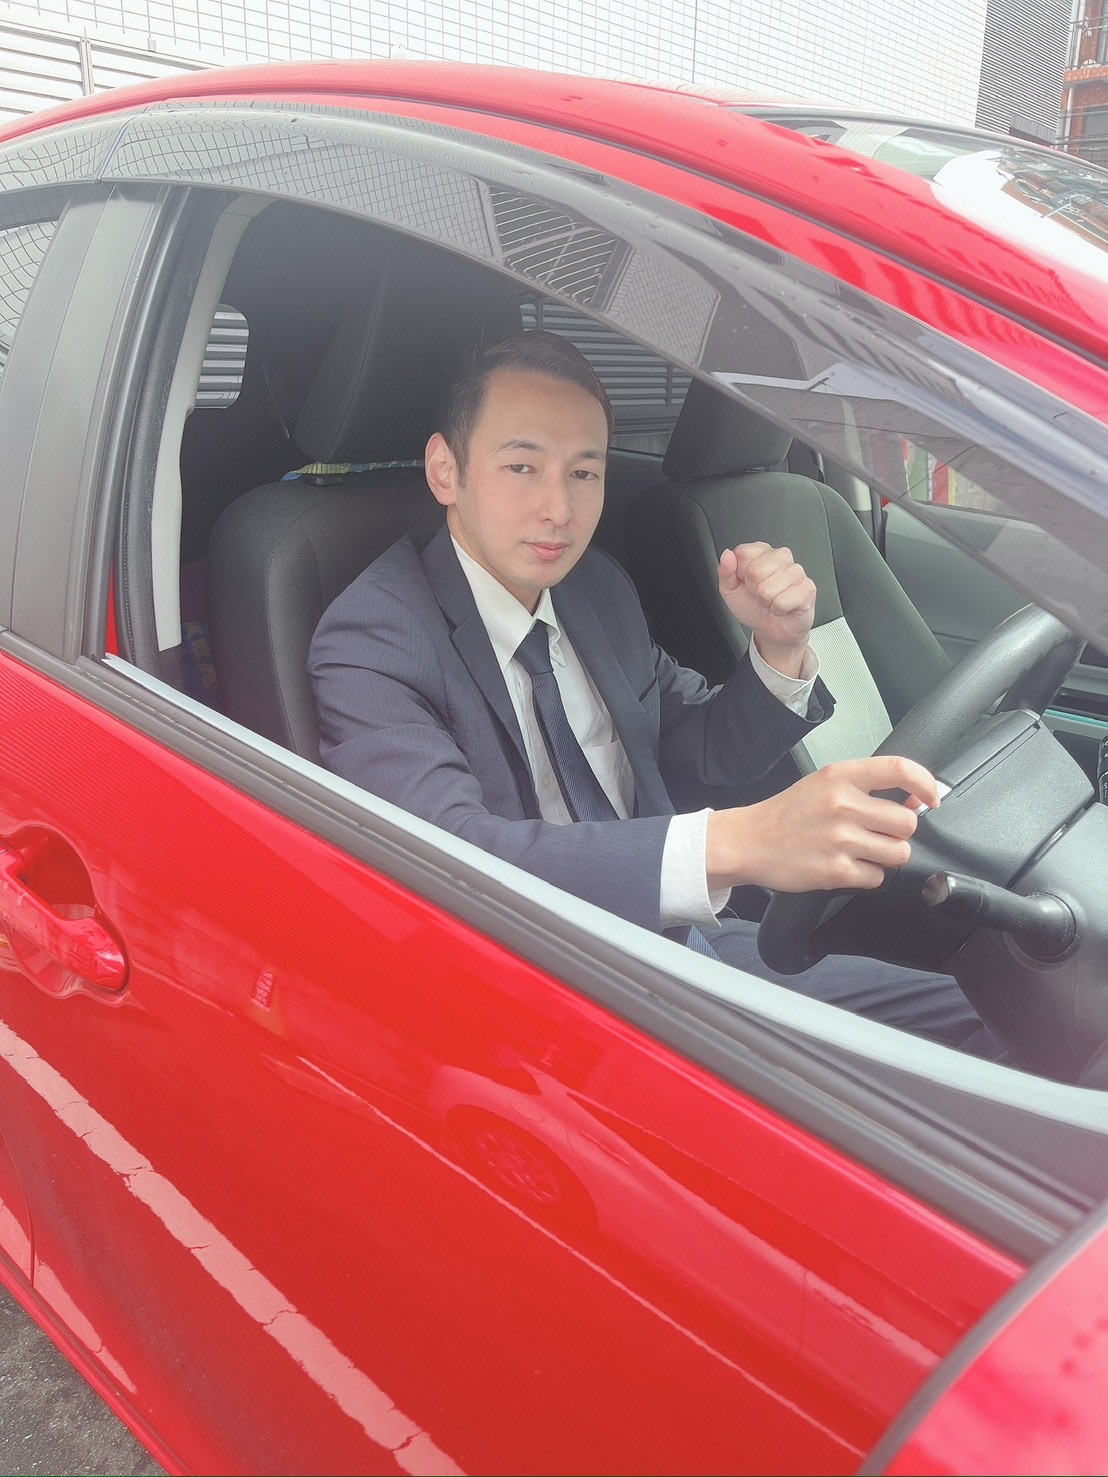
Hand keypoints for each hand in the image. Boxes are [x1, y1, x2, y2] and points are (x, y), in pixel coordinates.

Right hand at [706, 756, 939, 892]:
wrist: (748, 841)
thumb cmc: (788, 813)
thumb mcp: (824, 784)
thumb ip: (866, 787)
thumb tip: (915, 799)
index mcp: (840, 777)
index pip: (900, 769)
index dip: (926, 783)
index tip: (931, 797)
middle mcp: (842, 805)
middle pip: (907, 822)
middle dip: (899, 832)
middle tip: (878, 833)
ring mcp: (839, 839)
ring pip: (898, 852)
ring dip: (887, 855)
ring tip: (863, 851)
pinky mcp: (835, 871)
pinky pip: (876, 877)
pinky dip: (867, 875)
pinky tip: (847, 865)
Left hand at [718, 543, 814, 676]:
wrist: (772, 629)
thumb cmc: (753, 607)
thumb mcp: (730, 590)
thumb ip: (725, 572)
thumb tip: (727, 555)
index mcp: (761, 552)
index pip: (743, 553)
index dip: (740, 574)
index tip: (746, 583)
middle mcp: (780, 556)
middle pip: (755, 572)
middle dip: (753, 590)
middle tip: (760, 595)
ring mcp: (796, 571)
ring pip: (767, 589)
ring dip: (766, 602)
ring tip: (771, 601)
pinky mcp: (807, 588)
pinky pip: (782, 602)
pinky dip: (778, 610)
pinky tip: (782, 606)